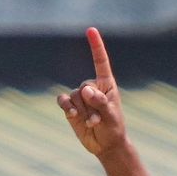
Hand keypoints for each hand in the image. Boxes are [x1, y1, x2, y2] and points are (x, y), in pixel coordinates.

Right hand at [58, 27, 126, 157]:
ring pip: (74, 97)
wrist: (105, 145)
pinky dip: (67, 107)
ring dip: (82, 112)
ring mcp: (80, 97)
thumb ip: (100, 102)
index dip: (95, 46)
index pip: (100, 61)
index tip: (91, 30)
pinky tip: (73, 115)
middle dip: (90, 106)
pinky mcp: (70, 107)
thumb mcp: (111, 116)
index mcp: (106, 84)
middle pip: (83, 88)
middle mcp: (92, 87)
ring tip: (92, 123)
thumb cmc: (113, 128)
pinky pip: (63, 101)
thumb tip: (85, 90)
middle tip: (99, 119)